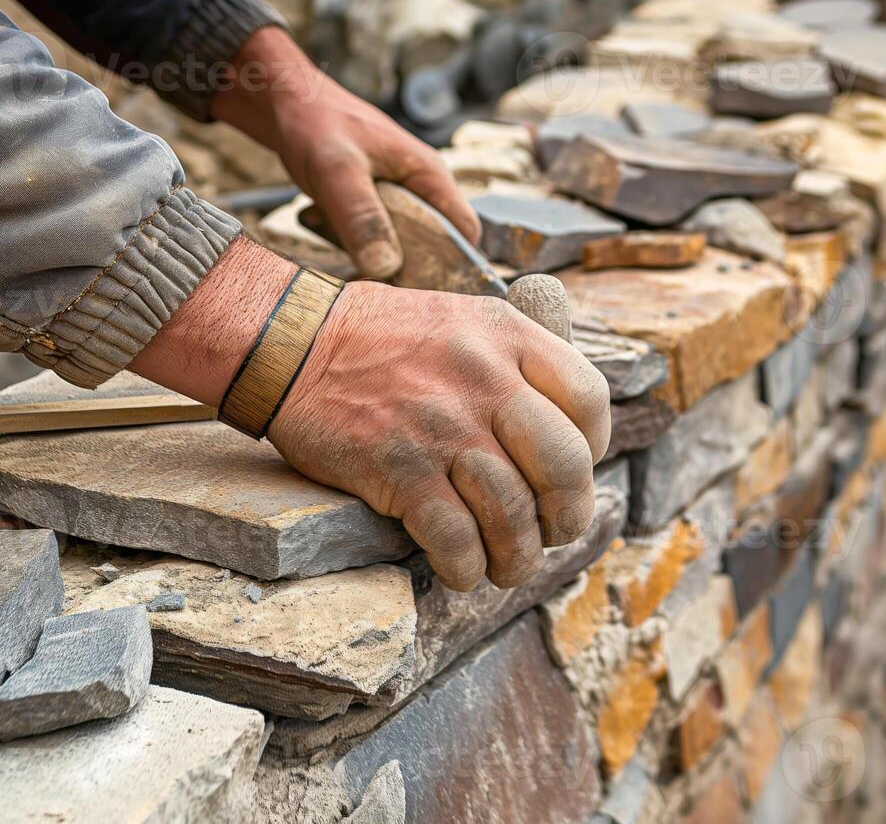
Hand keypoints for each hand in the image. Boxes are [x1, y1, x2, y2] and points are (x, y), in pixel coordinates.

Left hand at [210, 27, 479, 278]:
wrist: (285, 102)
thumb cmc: (316, 124)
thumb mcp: (337, 170)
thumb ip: (361, 217)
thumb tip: (387, 267)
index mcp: (428, 175)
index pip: (465, 231)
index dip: (452, 264)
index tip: (417, 287)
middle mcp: (420, 188)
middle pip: (432, 246)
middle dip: (402, 267)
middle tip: (365, 275)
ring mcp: (395, 197)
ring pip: (398, 245)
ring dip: (368, 252)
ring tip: (332, 232)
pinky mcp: (372, 205)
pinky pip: (372, 237)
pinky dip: (349, 240)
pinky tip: (320, 221)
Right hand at [266, 283, 610, 590]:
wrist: (291, 343)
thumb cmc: (374, 336)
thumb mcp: (458, 317)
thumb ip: (511, 356)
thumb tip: (559, 418)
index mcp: (505, 336)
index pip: (590, 399)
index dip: (594, 446)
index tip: (568, 471)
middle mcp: (483, 380)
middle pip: (565, 465)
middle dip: (568, 515)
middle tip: (552, 532)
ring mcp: (442, 427)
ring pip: (512, 515)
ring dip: (515, 557)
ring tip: (502, 565)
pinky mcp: (399, 469)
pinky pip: (455, 539)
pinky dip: (464, 567)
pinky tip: (457, 568)